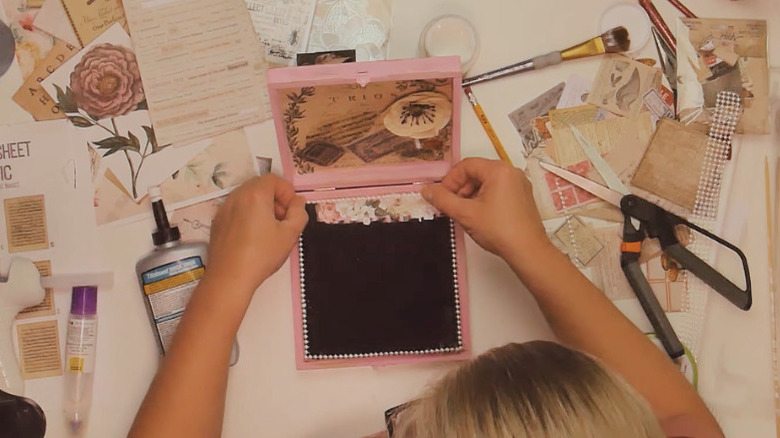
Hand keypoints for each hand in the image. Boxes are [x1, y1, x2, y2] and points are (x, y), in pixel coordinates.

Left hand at [206, 174, 307, 292]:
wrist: (229, 277)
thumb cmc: (262, 255)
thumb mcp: (290, 234)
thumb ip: (299, 213)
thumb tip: (298, 202)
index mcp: (255, 195)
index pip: (273, 179)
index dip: (287, 191)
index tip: (292, 209)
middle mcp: (236, 196)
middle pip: (258, 186)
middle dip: (274, 198)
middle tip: (283, 219)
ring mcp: (223, 209)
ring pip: (246, 197)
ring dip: (261, 206)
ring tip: (269, 229)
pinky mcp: (217, 222)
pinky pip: (236, 210)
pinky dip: (247, 215)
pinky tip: (253, 237)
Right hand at [421, 158, 549, 260]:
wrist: (528, 251)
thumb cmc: (499, 230)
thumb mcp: (465, 214)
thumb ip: (442, 199)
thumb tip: (426, 190)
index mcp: (499, 170)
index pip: (466, 165)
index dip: (450, 180)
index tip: (443, 196)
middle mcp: (511, 172)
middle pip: (477, 172)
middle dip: (461, 188)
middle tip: (453, 206)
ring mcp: (519, 185)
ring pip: (487, 182)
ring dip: (471, 195)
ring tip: (465, 213)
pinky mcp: (522, 197)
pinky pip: (498, 190)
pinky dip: (484, 199)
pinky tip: (480, 216)